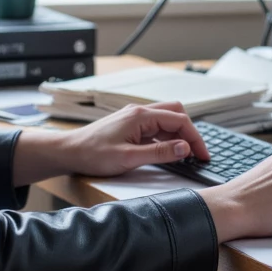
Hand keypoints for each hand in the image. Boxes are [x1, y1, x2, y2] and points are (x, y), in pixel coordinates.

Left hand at [57, 103, 209, 177]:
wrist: (68, 152)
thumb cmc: (93, 154)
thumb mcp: (129, 158)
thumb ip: (159, 153)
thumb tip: (184, 148)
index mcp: (141, 116)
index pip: (179, 120)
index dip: (195, 138)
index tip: (203, 155)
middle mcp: (139, 112)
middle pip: (176, 114)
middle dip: (190, 132)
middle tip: (197, 154)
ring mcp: (134, 118)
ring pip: (166, 120)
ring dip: (178, 135)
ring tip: (186, 155)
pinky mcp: (130, 126)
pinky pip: (155, 128)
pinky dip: (166, 138)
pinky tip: (167, 153)